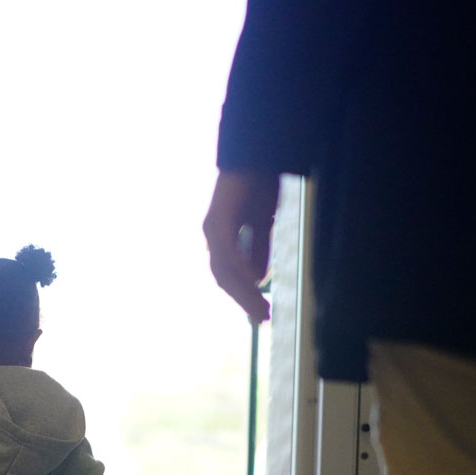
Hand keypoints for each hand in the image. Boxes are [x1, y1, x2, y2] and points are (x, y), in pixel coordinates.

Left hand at [201, 170, 278, 324]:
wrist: (255, 154)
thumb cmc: (258, 184)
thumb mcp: (263, 223)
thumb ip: (258, 249)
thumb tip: (258, 280)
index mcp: (222, 239)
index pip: (229, 277)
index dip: (244, 296)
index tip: (260, 314)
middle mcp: (212, 237)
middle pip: (224, 278)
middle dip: (243, 300)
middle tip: (262, 319)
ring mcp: (212, 229)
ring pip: (224, 270)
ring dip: (243, 291)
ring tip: (259, 308)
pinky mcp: (218, 219)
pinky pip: (227, 251)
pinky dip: (240, 268)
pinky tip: (253, 281)